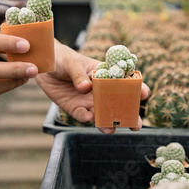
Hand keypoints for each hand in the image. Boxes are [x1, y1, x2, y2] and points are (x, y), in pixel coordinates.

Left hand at [35, 41, 149, 133]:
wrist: (44, 65)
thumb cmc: (63, 58)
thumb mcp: (72, 63)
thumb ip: (79, 75)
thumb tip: (86, 88)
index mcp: (105, 75)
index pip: (125, 82)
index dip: (136, 88)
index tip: (144, 93)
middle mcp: (100, 90)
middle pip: (118, 104)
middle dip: (128, 115)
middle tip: (136, 125)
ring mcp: (88, 100)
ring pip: (102, 114)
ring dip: (107, 122)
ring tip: (112, 129)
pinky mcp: (74, 108)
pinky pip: (82, 116)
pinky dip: (86, 118)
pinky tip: (89, 119)